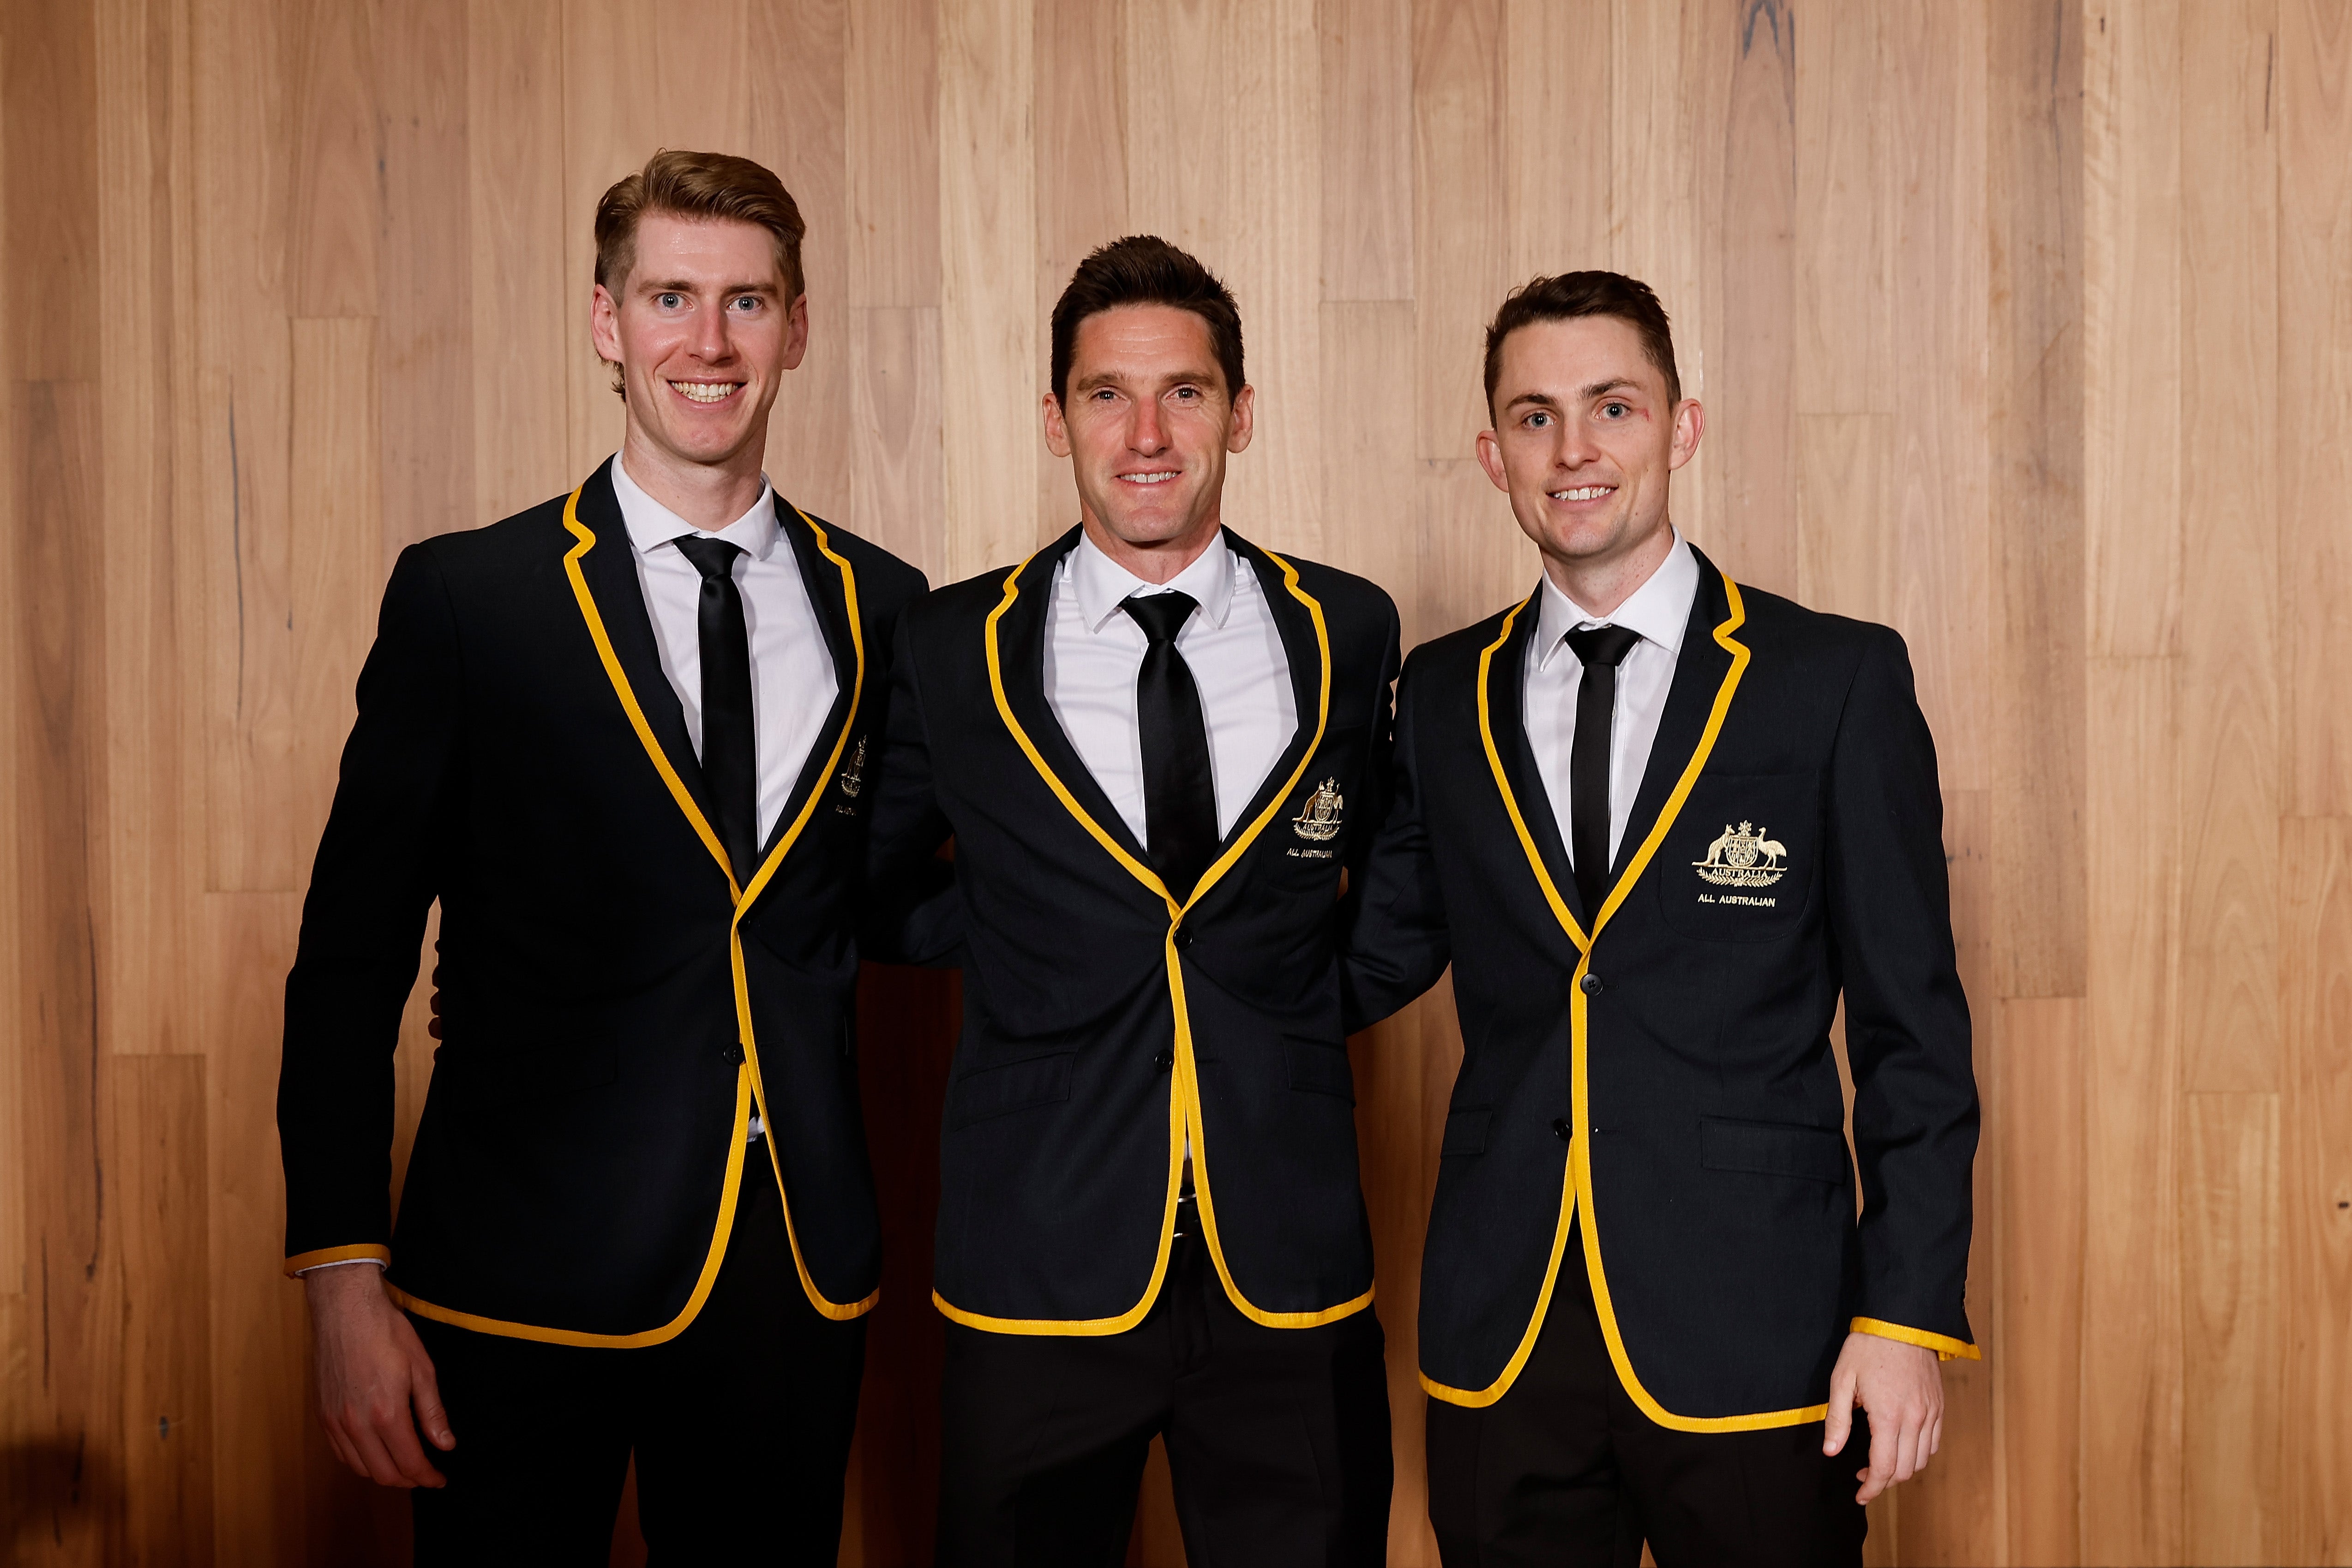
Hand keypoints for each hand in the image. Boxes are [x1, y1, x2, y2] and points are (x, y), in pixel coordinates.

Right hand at [306, 1263, 454, 1487]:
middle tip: (425, 1474)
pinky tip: (376, 1452)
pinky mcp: (323, 1415)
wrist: (345, 1311)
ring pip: (359, 1467)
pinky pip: (341, 1453)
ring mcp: (335, 1421)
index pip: (409, 1463)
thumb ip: (432, 1412)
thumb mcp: (422, 1369)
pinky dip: (360, 1461)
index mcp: (386, 1413)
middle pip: (383, 1473)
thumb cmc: (387, 1333)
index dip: (427, 1477)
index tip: (440, 1480)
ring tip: (404, 1465)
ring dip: (384, 1474)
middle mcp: (357, 1424)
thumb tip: (445, 1445)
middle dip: (408, 1481)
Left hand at [1822, 1331, 1941, 1503]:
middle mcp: (1915, 1420)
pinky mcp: (1939, 1406)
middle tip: (1863, 1478)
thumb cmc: (1867, 1347)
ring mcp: (1931, 1413)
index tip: (1859, 1495)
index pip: (1884, 1468)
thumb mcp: (1842, 1381)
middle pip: (1905, 1470)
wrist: (1901, 1320)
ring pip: (1922, 1460)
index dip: (1871, 1488)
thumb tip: (1831, 1451)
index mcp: (1888, 1416)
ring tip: (1881, 1464)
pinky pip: (1934, 1443)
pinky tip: (1901, 1447)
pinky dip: (1919, 1454)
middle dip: (1883, 1482)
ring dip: (1902, 1470)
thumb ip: (1837, 1420)